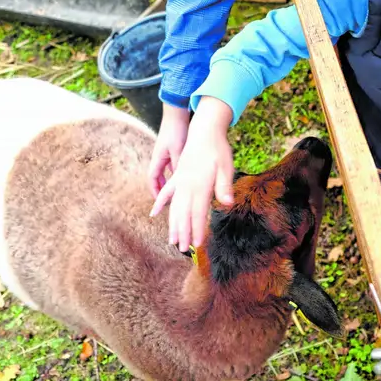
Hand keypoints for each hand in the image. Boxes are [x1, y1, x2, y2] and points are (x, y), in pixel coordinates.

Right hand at [148, 104, 191, 197]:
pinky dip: (175, 172)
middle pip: (157, 176)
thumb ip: (178, 165)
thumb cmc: (176, 130)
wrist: (177, 112)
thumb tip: (180, 181)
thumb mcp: (178, 150)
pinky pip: (171, 163)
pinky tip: (184, 175)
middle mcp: (159, 156)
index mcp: (157, 158)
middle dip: (161, 189)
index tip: (158, 202)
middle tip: (167, 200)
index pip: (152, 178)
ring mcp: (165, 152)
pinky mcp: (172, 147)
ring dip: (168, 181)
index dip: (154, 191)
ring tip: (175, 191)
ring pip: (165, 170)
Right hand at [150, 99, 234, 251]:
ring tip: (172, 241)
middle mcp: (187, 185)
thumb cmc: (218, 149)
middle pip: (183, 213)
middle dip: (183, 232)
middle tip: (184, 250)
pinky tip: (154, 214)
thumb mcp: (226, 166)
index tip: (198, 244)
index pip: (198, 213)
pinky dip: (160, 204)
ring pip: (174, 207)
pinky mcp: (177, 177)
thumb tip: (227, 203)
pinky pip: (166, 193)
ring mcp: (180, 181)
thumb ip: (224, 186)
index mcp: (200, 185)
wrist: (205, 130)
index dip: (197, 229)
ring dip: (173, 224)